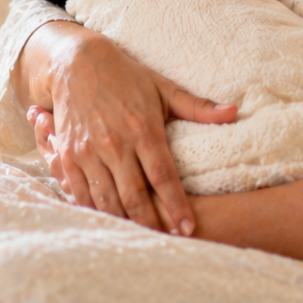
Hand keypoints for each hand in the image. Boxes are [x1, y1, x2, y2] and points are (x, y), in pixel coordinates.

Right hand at [18, 23, 235, 234]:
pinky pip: (80, 191)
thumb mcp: (163, 88)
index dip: (177, 205)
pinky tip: (109, 219)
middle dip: (152, 223)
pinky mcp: (67, 154)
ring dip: (124, 221)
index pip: (163, 177)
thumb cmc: (125, 76)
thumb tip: (234, 112)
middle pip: (135, 196)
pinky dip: (94, 209)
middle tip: (166, 240)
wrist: (76, 62)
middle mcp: (114, 143)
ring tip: (140, 235)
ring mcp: (88, 150)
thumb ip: (197, 107)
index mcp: (142, 129)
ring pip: (107, 199)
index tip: (188, 228)